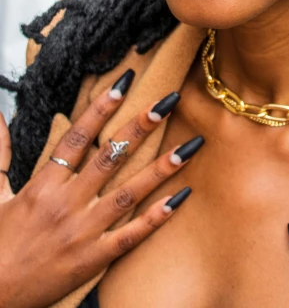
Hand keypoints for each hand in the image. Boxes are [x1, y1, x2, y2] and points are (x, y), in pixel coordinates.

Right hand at [0, 71, 203, 307]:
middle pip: (110, 157)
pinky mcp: (94, 259)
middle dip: (141, 127)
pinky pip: (130, 235)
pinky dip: (156, 217)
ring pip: (128, 193)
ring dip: (160, 169)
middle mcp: (67, 204)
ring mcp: (83, 232)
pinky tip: (180, 198)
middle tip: (167, 101)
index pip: (77, 137)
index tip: (124, 84)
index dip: (101, 109)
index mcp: (43, 185)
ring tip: (189, 147)